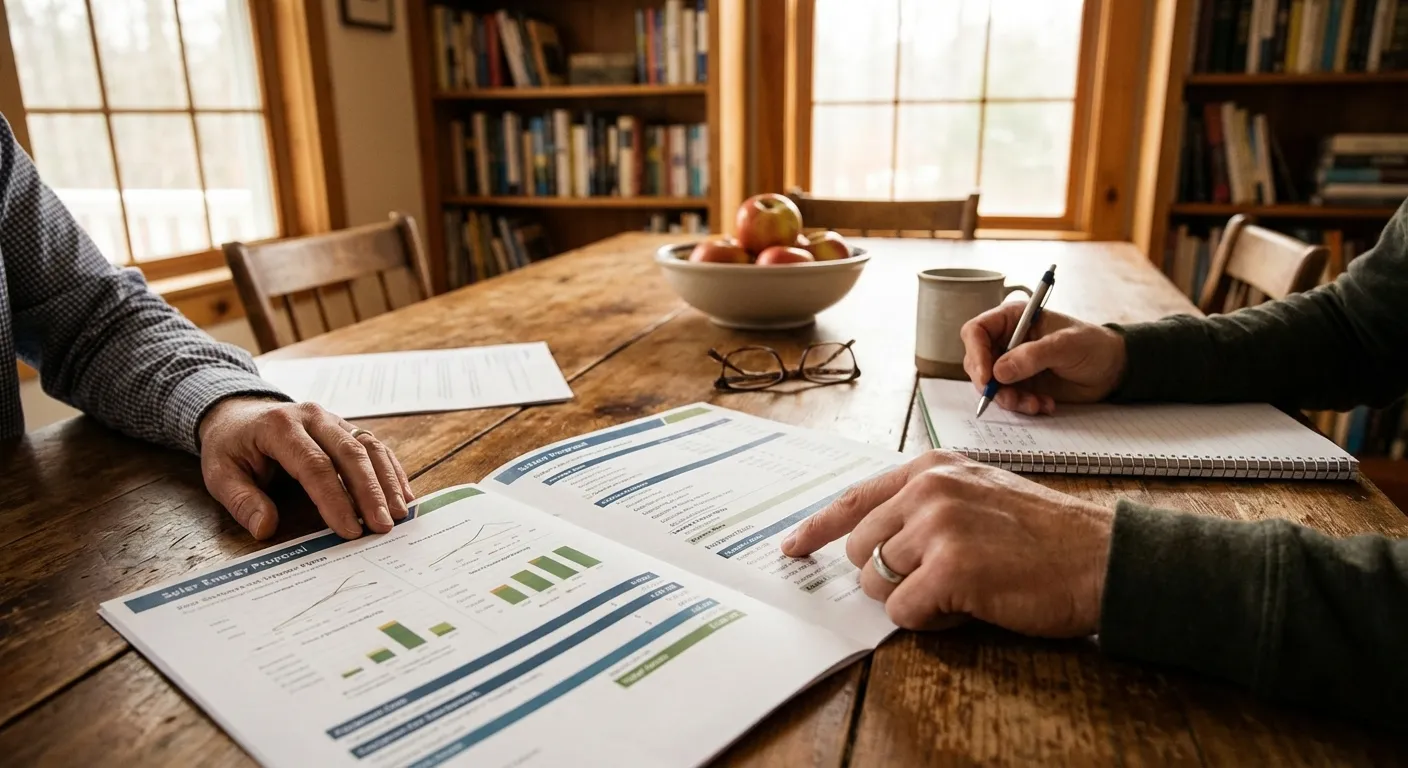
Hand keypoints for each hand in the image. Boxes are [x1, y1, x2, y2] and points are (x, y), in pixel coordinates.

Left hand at [197, 397, 413, 539]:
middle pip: (350, 454)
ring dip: (387, 482)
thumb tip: (265, 529)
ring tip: (399, 513)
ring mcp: (333, 419)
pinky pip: (375, 445)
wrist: (238, 413)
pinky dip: (391, 470)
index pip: (315, 465)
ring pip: (368, 447)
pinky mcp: (345, 427)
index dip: (335, 499)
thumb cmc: (231, 447)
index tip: (349, 530)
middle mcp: (312, 417)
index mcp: (280, 427)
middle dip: (370, 493)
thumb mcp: (219, 474)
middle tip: (384, 526)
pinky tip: (403, 494)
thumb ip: (242, 502)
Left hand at [781, 450, 1112, 636]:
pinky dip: (930, 621)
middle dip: (888, 578)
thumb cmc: (1044, 535)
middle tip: (940, 581)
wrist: (1100, 556)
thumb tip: (871, 545)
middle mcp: (927, 488)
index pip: (853, 499)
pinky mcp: (950, 567)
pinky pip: (903, 612)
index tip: (792, 547)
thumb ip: (924, 507)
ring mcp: (937, 525)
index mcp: (931, 468)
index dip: (816, 529)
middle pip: (859, 551)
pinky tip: (969, 605)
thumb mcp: (978, 494)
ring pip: (876, 584)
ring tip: (964, 588)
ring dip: (913, 599)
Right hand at [960, 303, 1127, 414]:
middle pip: (977, 362)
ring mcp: (1012, 364)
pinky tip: (1045, 404)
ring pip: (990, 385)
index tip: (987, 378)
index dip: (976, 354)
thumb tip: (999, 372)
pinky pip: (1007, 399)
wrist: (1112, 369)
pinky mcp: (1020, 385)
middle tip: (1010, 398)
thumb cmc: (1092, 346)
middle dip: (991, 384)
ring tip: (1035, 404)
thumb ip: (1032, 356)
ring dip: (1009, 399)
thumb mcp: (1065, 346)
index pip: (976, 331)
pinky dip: (1023, 406)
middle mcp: (1006, 341)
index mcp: (1013, 319)